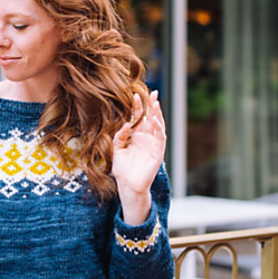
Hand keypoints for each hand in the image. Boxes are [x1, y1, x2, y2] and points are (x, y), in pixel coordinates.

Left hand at [111, 90, 165, 224]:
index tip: (135, 95)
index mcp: (137, 137)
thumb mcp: (116, 150)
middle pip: (151, 118)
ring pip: (158, 126)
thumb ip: (119, 137)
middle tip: (153, 92)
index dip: (138, 107)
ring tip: (155, 103)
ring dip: (157, 114)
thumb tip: (126, 123)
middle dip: (152, 105)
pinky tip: (155, 120)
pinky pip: (160, 139)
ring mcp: (153, 145)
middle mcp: (146, 139)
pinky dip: (159, 129)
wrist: (127, 186)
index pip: (139, 118)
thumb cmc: (122, 170)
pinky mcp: (158, 153)